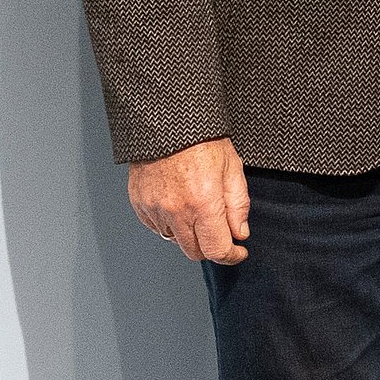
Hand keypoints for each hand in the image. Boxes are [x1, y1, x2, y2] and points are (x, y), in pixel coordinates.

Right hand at [127, 137, 249, 264]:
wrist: (167, 123)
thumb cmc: (201, 140)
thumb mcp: (232, 169)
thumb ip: (238, 206)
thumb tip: (239, 233)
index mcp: (203, 204)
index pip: (216, 250)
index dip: (231, 256)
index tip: (238, 252)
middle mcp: (176, 211)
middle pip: (194, 252)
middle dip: (211, 247)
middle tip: (220, 233)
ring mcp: (154, 209)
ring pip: (174, 241)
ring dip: (189, 235)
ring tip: (197, 212)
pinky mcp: (140, 204)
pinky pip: (156, 227)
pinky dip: (169, 224)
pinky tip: (179, 206)